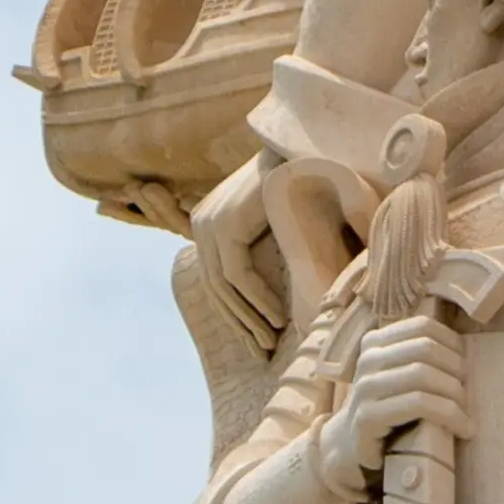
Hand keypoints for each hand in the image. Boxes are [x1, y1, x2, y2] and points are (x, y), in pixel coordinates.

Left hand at [191, 156, 288, 340]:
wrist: (301, 150)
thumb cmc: (297, 183)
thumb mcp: (272, 219)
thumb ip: (261, 244)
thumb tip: (271, 287)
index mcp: (207, 223)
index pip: (216, 281)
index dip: (236, 314)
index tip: (256, 340)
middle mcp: (201, 225)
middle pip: (217, 289)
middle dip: (241, 324)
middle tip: (262, 352)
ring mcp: (209, 226)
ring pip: (226, 288)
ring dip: (251, 319)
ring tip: (272, 342)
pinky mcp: (224, 228)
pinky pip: (237, 277)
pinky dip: (258, 301)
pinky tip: (277, 319)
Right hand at [324, 318, 468, 478]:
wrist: (352, 446)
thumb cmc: (388, 409)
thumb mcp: (401, 376)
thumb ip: (420, 357)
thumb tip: (463, 348)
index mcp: (376, 342)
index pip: (422, 326)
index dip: (452, 342)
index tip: (465, 365)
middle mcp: (368, 359)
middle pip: (426, 348)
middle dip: (456, 369)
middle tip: (467, 393)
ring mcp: (365, 387)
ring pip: (423, 375)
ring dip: (455, 395)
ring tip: (466, 415)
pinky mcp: (369, 415)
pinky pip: (419, 404)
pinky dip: (449, 415)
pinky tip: (462, 429)